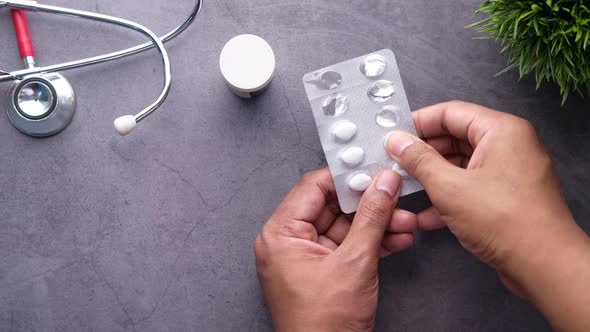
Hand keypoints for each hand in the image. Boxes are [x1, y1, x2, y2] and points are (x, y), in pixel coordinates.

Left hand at [255, 169, 414, 331]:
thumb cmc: (321, 326)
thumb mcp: (354, 264)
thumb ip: (371, 219)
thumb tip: (382, 185)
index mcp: (281, 234)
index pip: (313, 187)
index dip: (346, 176)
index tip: (373, 168)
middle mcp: (289, 242)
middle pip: (333, 206)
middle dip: (370, 204)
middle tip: (396, 195)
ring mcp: (307, 258)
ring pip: (346, 227)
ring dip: (378, 224)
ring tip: (406, 221)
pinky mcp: (324, 271)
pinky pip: (348, 247)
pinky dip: (372, 243)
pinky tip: (398, 238)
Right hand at [386, 101, 589, 330]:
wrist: (543, 265)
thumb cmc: (506, 222)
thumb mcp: (449, 187)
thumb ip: (419, 161)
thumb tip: (398, 142)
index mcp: (501, 131)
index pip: (450, 112)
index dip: (418, 123)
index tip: (394, 137)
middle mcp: (509, 145)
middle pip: (455, 138)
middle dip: (423, 154)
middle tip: (395, 164)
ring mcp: (510, 172)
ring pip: (461, 165)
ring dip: (432, 179)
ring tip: (405, 189)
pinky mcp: (507, 197)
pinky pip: (472, 186)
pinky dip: (449, 197)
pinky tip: (426, 215)